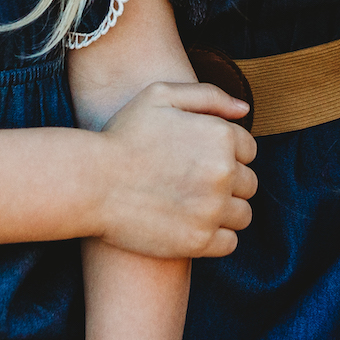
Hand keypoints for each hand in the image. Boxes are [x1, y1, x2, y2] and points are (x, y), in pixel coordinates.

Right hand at [94, 83, 254, 257]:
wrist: (90, 182)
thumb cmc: (123, 135)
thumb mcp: (160, 96)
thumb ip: (208, 95)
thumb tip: (244, 109)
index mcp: (221, 135)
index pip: (248, 151)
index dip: (225, 155)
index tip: (199, 161)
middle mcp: (224, 172)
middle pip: (248, 184)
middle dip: (227, 184)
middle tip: (193, 185)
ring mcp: (213, 209)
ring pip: (242, 215)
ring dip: (224, 212)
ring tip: (193, 207)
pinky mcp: (199, 240)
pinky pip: (230, 243)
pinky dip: (215, 238)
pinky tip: (191, 227)